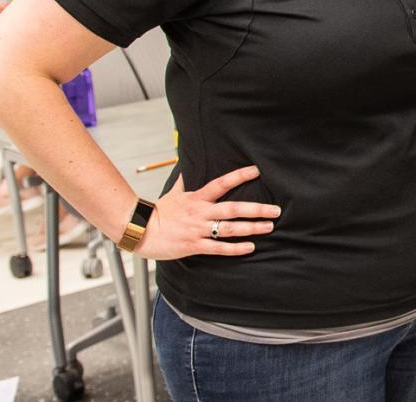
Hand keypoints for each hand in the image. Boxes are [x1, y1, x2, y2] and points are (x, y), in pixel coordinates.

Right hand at [132, 165, 280, 260]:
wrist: (139, 230)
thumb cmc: (157, 213)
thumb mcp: (172, 194)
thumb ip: (183, 182)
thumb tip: (185, 168)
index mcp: (196, 198)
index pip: (221, 183)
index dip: (239, 176)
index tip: (257, 170)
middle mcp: (200, 212)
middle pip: (233, 208)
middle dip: (256, 209)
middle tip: (275, 210)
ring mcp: (198, 229)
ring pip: (229, 229)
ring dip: (251, 228)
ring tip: (268, 227)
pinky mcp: (194, 245)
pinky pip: (218, 248)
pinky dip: (235, 248)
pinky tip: (250, 247)